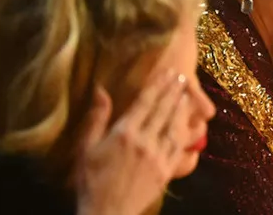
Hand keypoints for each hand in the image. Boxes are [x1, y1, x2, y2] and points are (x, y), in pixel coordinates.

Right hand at [74, 70, 188, 214]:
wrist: (107, 213)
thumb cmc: (91, 180)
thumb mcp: (86, 147)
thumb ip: (96, 117)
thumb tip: (101, 89)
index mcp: (124, 133)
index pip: (146, 102)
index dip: (158, 85)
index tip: (168, 72)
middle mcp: (144, 141)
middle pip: (163, 110)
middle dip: (174, 91)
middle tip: (183, 76)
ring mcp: (158, 156)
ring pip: (175, 126)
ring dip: (181, 109)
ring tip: (186, 95)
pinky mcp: (166, 170)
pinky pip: (179, 146)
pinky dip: (184, 132)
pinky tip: (186, 124)